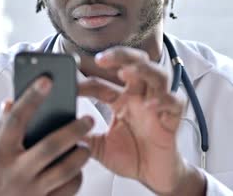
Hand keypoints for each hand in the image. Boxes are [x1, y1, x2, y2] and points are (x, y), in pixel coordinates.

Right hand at [0, 77, 93, 195]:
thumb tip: (10, 102)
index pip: (16, 119)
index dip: (31, 97)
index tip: (46, 81)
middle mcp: (16, 172)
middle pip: (51, 146)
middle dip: (73, 129)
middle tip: (88, 119)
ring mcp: (31, 191)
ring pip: (66, 170)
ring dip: (80, 155)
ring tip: (84, 146)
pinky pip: (68, 190)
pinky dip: (77, 178)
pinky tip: (77, 170)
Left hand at [78, 47, 196, 194]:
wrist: (153, 176)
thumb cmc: (131, 157)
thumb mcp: (99, 148)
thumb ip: (82, 136)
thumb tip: (58, 131)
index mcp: (121, 100)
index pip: (102, 82)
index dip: (86, 81)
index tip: (71, 85)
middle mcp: (140, 97)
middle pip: (136, 63)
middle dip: (120, 55)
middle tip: (102, 58)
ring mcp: (158, 105)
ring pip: (157, 75)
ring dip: (143, 69)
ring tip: (126, 71)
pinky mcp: (172, 119)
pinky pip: (175, 102)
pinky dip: (164, 100)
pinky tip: (150, 105)